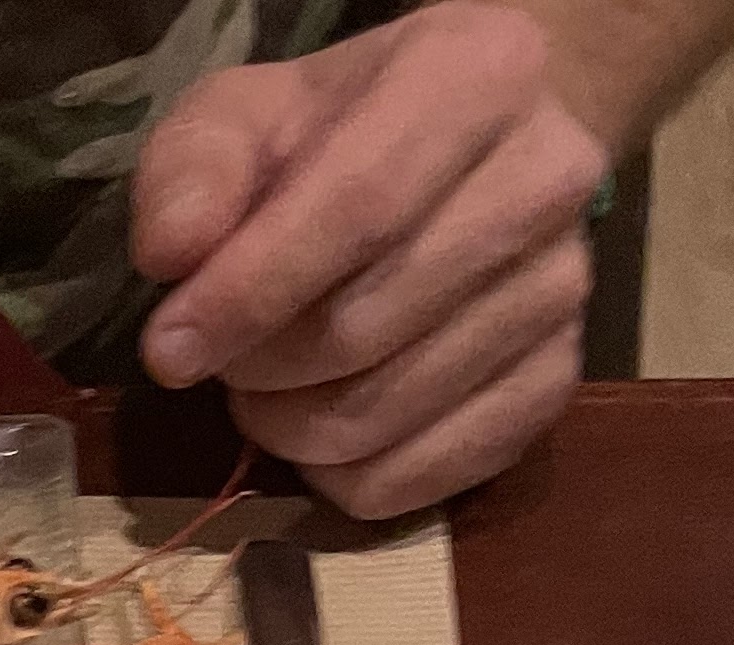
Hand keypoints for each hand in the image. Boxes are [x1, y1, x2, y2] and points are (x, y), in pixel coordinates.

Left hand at [131, 2, 603, 521]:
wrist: (465, 152)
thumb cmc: (342, 131)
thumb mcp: (252, 113)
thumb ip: (196, 168)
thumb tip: (171, 255)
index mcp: (479, 77)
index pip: (358, 209)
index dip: (250, 296)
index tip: (170, 350)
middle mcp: (546, 180)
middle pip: (364, 327)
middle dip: (261, 370)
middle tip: (225, 363)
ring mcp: (564, 290)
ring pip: (387, 415)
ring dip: (292, 429)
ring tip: (271, 387)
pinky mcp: (557, 382)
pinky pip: (424, 476)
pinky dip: (344, 479)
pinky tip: (321, 430)